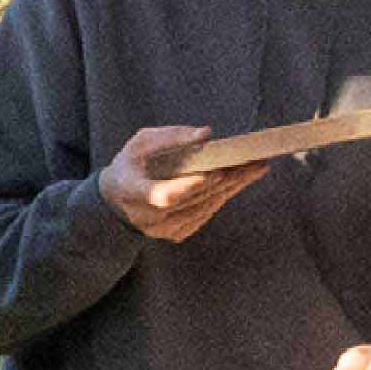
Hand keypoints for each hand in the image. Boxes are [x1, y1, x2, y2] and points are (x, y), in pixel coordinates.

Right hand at [99, 122, 278, 244]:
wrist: (115, 202)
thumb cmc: (130, 166)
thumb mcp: (140, 143)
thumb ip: (171, 137)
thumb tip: (206, 135)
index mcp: (132, 191)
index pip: (162, 196)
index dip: (189, 187)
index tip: (215, 172)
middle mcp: (147, 217)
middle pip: (194, 199)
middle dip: (226, 179)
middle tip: (254, 162)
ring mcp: (162, 230)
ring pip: (205, 207)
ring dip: (232, 188)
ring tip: (255, 168)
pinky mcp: (175, 234)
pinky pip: (205, 215)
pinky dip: (222, 197)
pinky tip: (239, 182)